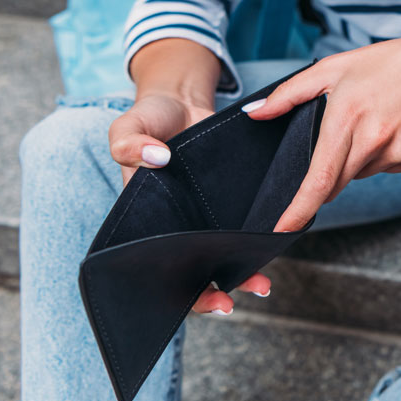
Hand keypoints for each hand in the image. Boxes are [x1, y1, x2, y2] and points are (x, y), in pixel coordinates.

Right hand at [108, 91, 271, 314]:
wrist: (183, 101)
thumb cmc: (150, 119)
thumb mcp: (128, 126)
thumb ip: (130, 143)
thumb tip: (156, 159)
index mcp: (148, 218)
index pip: (159, 268)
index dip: (180, 290)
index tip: (206, 299)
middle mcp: (179, 222)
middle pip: (195, 270)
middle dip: (214, 291)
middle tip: (236, 299)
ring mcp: (206, 213)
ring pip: (224, 252)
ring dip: (242, 269)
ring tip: (262, 283)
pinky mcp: (231, 198)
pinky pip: (243, 224)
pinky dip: (255, 237)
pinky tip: (272, 244)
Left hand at [242, 28, 400, 232]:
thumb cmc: (389, 62)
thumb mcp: (335, 67)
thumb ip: (290, 93)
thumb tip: (255, 113)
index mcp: (348, 117)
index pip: (319, 177)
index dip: (299, 209)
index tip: (282, 228)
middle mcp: (374, 140)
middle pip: (337, 181)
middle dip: (328, 173)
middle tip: (341, 137)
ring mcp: (399, 153)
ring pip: (361, 174)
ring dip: (357, 158)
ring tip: (373, 120)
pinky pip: (386, 169)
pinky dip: (381, 155)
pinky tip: (393, 127)